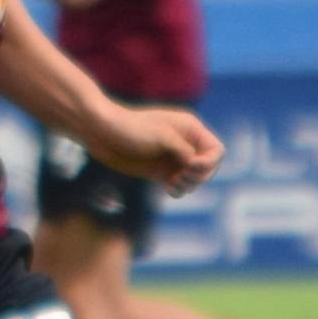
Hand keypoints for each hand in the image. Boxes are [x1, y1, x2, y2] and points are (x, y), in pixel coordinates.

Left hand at [93, 104, 223, 194]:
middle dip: (198, 176)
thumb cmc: (130, 128)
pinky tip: (169, 189)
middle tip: (179, 177)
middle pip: (208, 167)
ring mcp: (173, 158)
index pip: (216, 150)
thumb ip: (184, 152)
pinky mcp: (160, 171)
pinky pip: (180, 185)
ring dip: (188, 185)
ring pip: (195, 178)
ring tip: (172, 184)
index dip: (209, 163)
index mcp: (189, 128)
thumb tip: (198, 166)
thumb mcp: (162, 137)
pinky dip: (179, 190)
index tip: (190, 166)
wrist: (101, 133)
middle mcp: (185, 143)